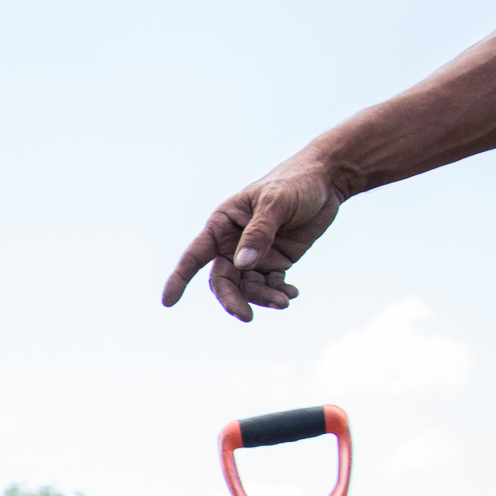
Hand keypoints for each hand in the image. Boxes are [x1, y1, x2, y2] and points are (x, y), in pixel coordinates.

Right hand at [160, 151, 343, 321]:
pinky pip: (270, 286)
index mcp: (222, 224)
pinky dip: (278, 293)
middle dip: (232, 300)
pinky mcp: (275, 262)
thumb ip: (259, 232)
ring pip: (248, 288)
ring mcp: (254, 255)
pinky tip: (291, 294)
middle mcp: (233, 243)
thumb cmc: (295, 182)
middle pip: (223, 280)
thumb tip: (242, 265)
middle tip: (246, 316)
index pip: (195, 255)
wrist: (326, 180)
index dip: (180, 278)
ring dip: (263, 298)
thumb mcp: (276, 202)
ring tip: (284, 301)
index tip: (168, 302)